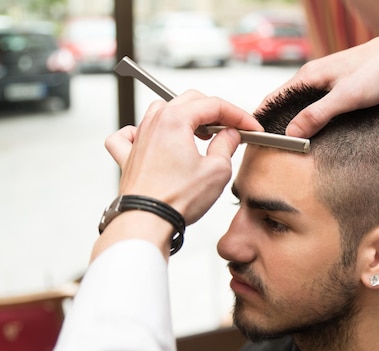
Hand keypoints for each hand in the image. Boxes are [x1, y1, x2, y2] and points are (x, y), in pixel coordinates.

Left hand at [93, 90, 261, 258]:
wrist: (146, 220)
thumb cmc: (176, 199)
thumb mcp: (217, 170)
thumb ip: (226, 145)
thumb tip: (230, 135)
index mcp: (175, 120)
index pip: (214, 105)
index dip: (238, 115)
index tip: (250, 127)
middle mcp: (154, 123)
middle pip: (190, 101)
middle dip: (215, 112)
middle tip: (232, 129)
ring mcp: (138, 138)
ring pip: (162, 111)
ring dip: (185, 117)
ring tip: (200, 134)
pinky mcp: (129, 157)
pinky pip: (129, 134)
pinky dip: (141, 132)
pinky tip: (153, 139)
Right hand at [260, 31, 378, 138]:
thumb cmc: (378, 71)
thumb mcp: (346, 97)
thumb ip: (317, 115)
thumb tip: (292, 133)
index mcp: (308, 76)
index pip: (273, 98)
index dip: (261, 118)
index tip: (252, 138)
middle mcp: (314, 78)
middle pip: (286, 104)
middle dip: (276, 124)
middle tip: (270, 149)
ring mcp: (328, 84)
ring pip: (303, 107)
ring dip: (296, 124)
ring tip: (289, 146)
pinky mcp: (342, 90)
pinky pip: (319, 108)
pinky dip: (313, 121)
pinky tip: (315, 134)